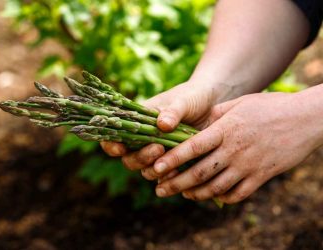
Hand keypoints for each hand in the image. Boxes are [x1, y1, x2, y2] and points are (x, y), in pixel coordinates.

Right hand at [100, 81, 215, 178]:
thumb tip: (162, 124)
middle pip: (129, 158)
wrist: (212, 105)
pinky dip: (169, 178)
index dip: (111, 145)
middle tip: (158, 148)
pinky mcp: (173, 162)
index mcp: (137, 121)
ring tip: (170, 158)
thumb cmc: (192, 97)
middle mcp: (143, 139)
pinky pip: (165, 175)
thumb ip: (173, 111)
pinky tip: (178, 173)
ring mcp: (158, 153)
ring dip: (153, 168)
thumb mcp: (183, 100)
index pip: (114, 136)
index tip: (120, 148)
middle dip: (139, 158)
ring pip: (145, 170)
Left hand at [154, 92, 322, 203]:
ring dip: (196, 193)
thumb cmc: (270, 107)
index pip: (192, 147)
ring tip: (183, 194)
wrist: (306, 118)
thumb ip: (216, 115)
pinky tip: (211, 195)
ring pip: (216, 186)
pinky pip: (239, 194)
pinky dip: (222, 197)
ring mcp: (249, 165)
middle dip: (176, 183)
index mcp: (226, 129)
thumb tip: (195, 123)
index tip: (156, 168)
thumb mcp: (239, 104)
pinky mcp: (262, 176)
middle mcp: (234, 149)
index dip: (173, 159)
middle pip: (200, 171)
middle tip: (159, 189)